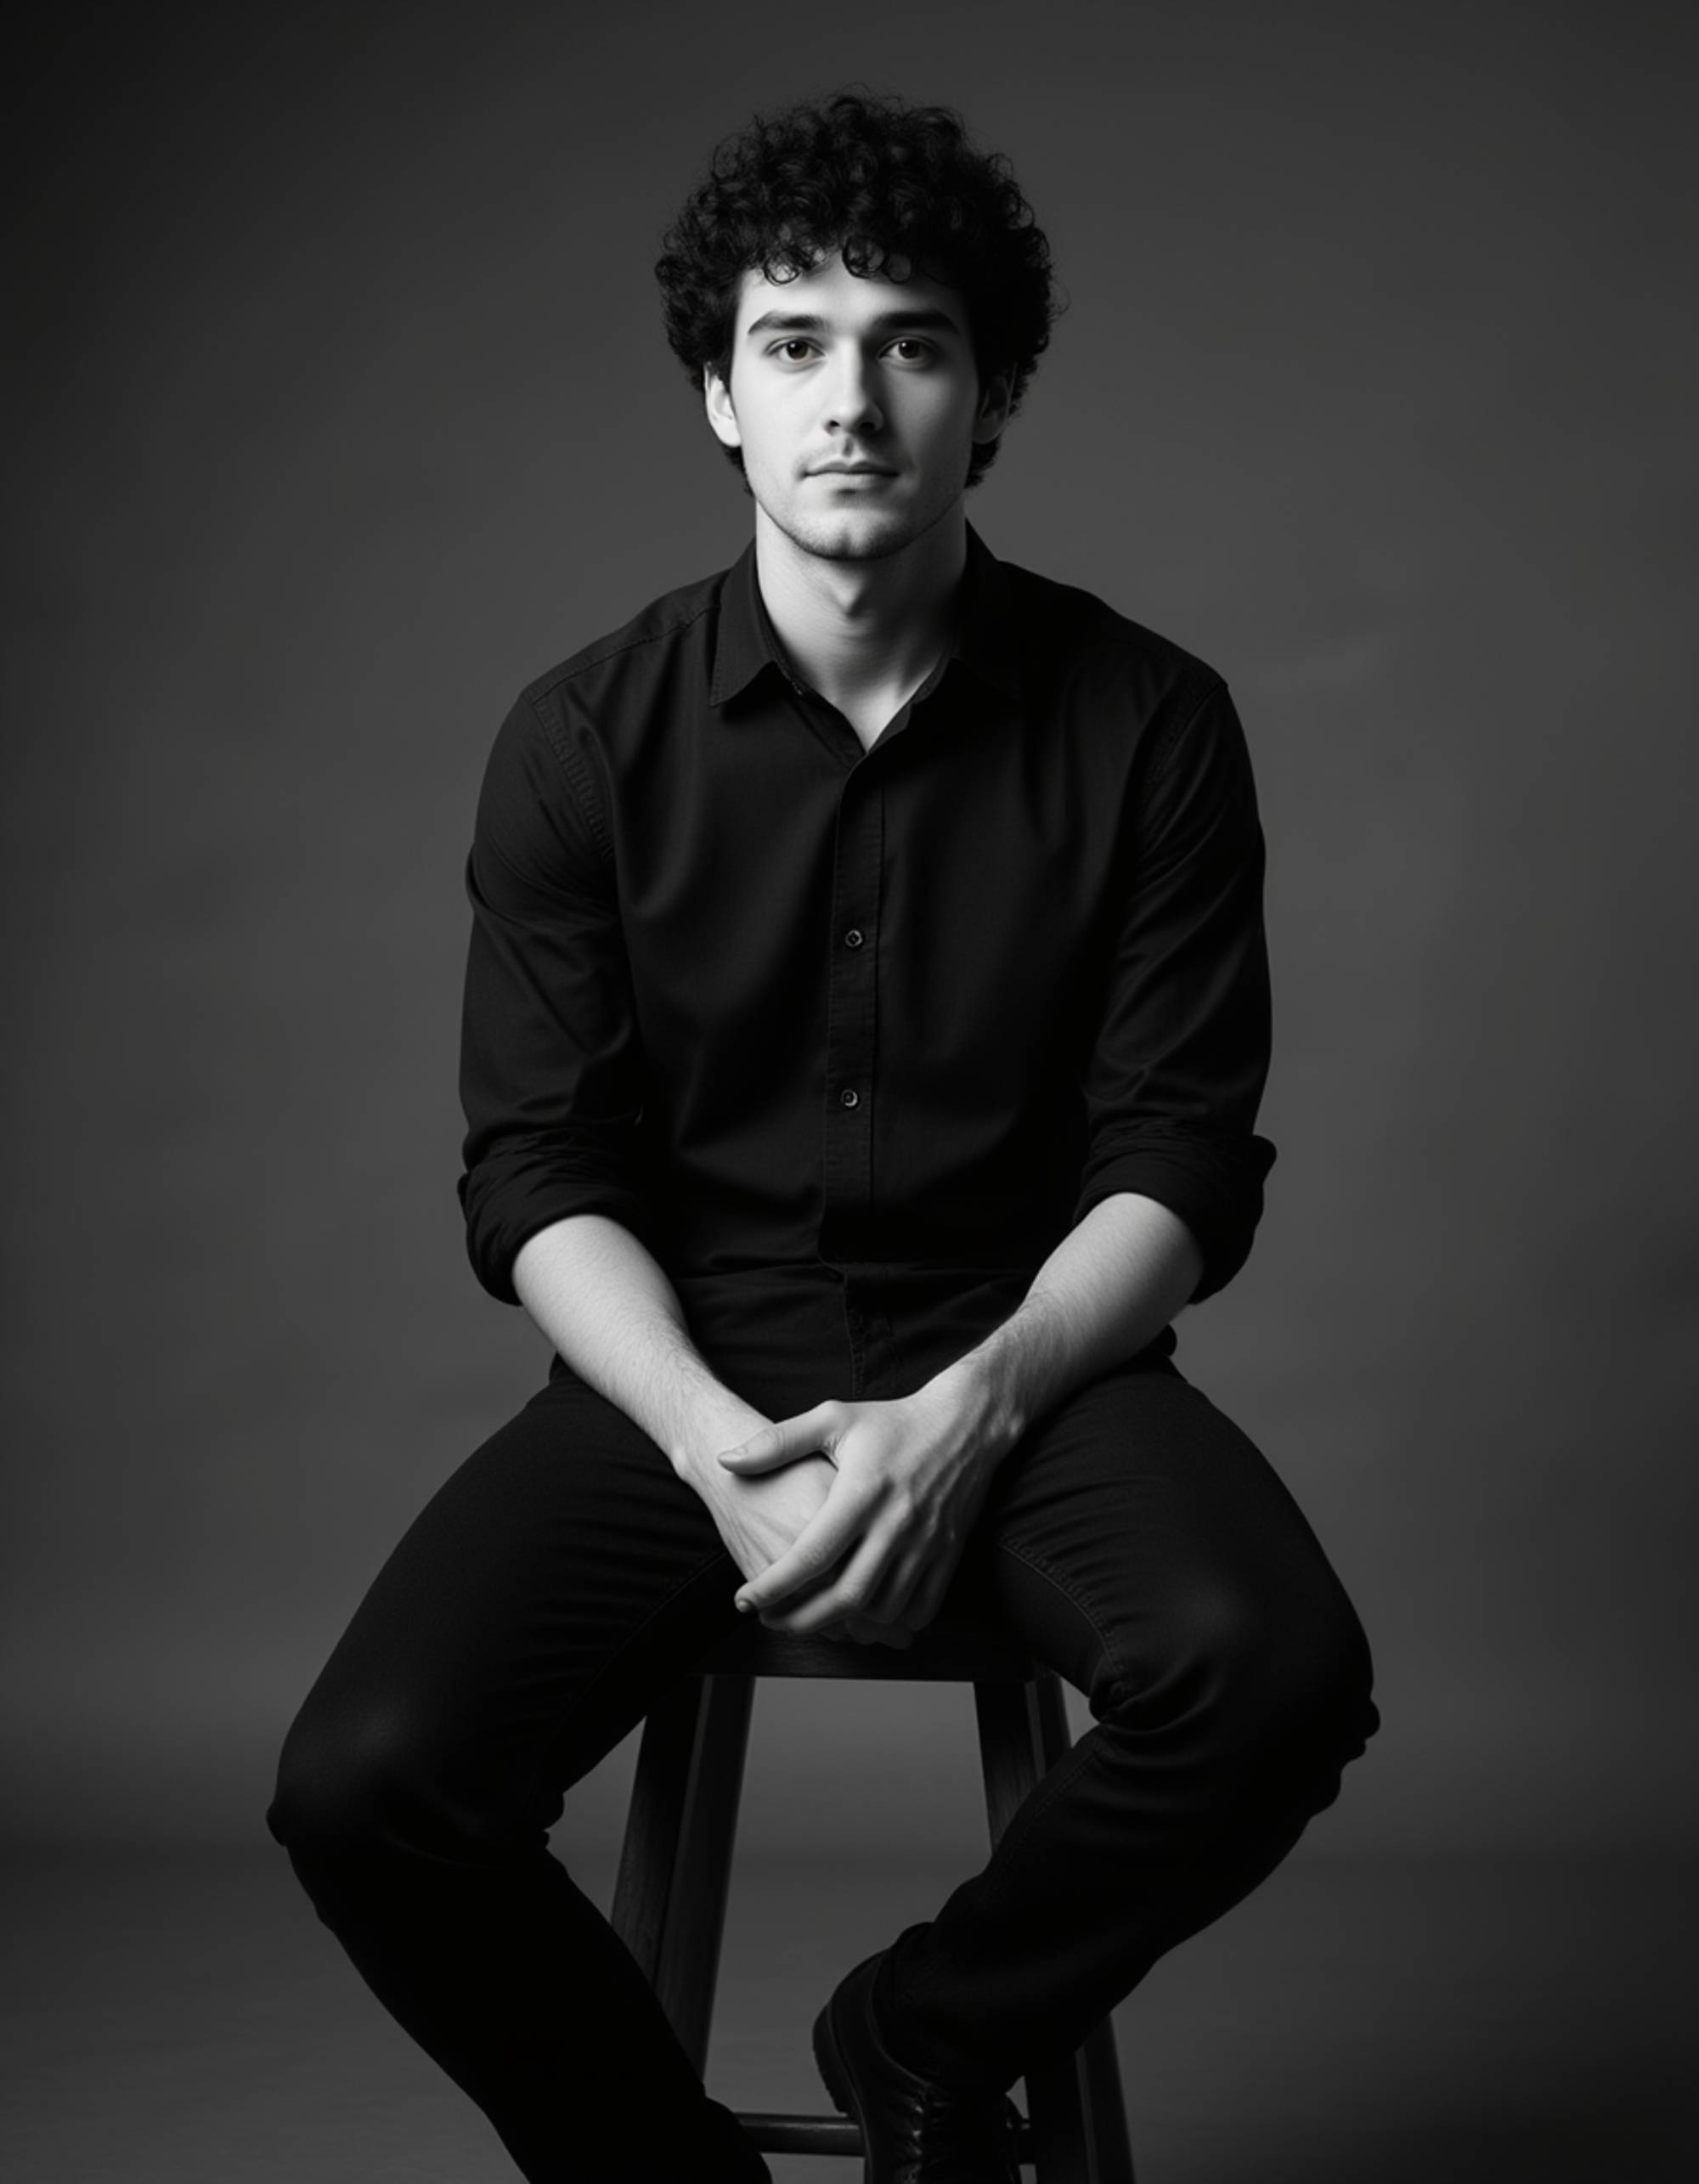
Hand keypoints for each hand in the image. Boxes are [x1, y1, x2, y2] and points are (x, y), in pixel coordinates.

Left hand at [716, 1376, 1003, 1640]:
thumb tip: (727, 1460)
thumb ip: (778, 1441)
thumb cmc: (891, 1421)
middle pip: (846, 1596)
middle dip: (802, 1620)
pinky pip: (921, 1608)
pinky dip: (892, 1622)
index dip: (773, 1585)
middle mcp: (895, 1523)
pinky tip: (866, 1615)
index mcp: (861, 1493)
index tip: (745, 1600)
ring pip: (882, 1609)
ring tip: (814, 1619)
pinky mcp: (948, 1554)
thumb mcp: (833, 1419)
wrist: (965, 1424)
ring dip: (846, 1623)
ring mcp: (926, 1543)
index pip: (811, 1555)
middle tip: (772, 1622)